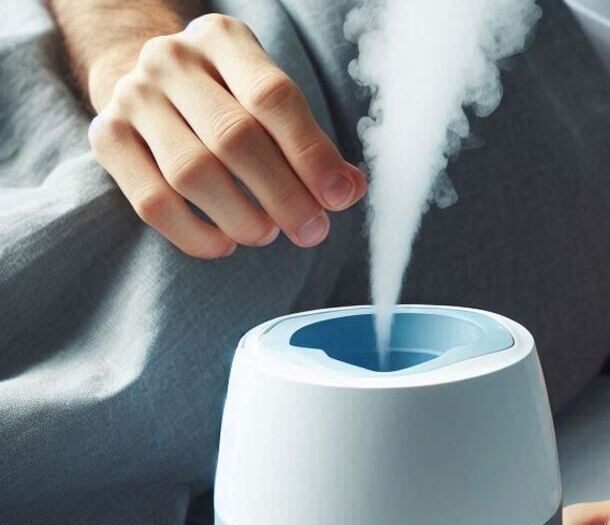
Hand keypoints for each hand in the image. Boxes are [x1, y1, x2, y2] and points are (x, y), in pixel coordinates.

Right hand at [87, 14, 366, 258]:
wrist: (148, 85)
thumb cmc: (228, 100)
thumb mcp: (272, 102)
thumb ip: (312, 143)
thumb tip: (348, 189)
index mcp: (223, 39)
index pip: (273, 97)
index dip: (311, 153)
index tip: (339, 196)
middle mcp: (172, 60)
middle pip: (234, 138)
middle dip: (283, 194)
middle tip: (312, 230)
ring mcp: (133, 97)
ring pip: (192, 172)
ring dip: (241, 216)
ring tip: (268, 234)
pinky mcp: (106, 138)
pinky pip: (152, 202)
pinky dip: (194, 234)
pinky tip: (225, 244)